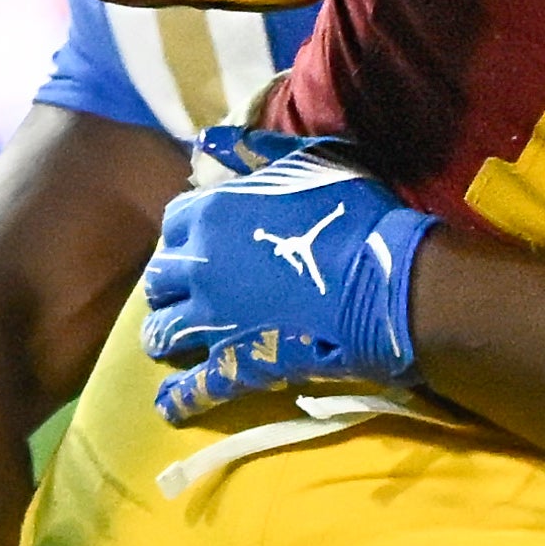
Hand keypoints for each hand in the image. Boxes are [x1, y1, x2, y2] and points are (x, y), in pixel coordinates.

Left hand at [141, 126, 435, 423]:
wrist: (385, 278)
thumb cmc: (351, 211)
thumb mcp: (304, 161)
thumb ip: (250, 151)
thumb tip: (204, 141)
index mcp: (211, 216)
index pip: (173, 222)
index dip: (185, 231)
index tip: (199, 239)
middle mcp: (199, 268)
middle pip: (159, 279)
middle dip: (167, 284)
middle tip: (182, 291)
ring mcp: (212, 321)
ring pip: (163, 333)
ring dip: (162, 336)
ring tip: (168, 343)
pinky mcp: (236, 363)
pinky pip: (195, 387)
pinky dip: (179, 398)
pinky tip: (170, 404)